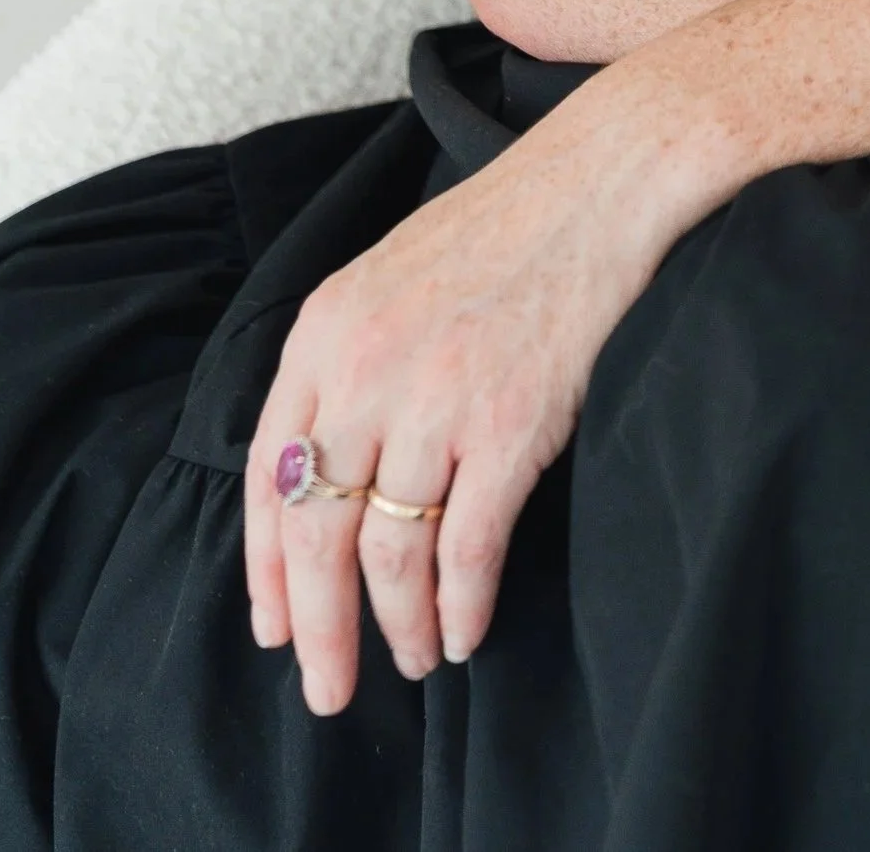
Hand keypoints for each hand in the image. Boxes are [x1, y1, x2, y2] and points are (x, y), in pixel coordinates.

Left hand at [243, 124, 662, 713]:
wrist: (603, 179)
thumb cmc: (505, 226)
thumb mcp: (387, 277)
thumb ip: (345, 363)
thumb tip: (322, 476)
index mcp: (324, 333)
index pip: (266, 477)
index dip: (266, 567)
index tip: (274, 627)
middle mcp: (365, 370)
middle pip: (315, 534)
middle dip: (318, 629)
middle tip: (328, 689)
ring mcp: (438, 399)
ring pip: (390, 553)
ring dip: (398, 625)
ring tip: (414, 657)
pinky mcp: (511, 423)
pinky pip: (468, 546)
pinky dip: (462, 603)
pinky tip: (465, 629)